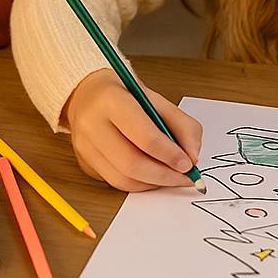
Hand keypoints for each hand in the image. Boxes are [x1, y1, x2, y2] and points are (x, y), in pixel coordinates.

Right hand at [61, 68, 203, 191]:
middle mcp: (92, 125)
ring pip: (123, 179)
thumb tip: (193, 157)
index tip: (189, 164)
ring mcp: (84, 147)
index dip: (170, 154)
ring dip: (154, 183)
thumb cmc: (124, 94)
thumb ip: (182, 125)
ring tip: (171, 176)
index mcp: (111, 101)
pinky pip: (116, 182)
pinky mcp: (84, 163)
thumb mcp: (156, 99)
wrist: (87, 93)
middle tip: (186, 177)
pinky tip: (152, 175)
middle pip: (132, 164)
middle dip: (165, 176)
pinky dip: (140, 184)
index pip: (144, 136)